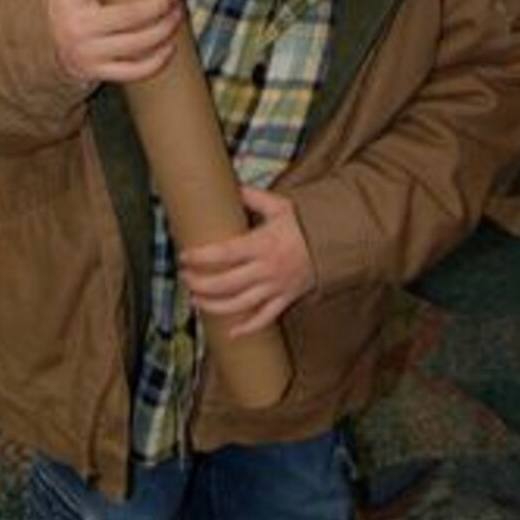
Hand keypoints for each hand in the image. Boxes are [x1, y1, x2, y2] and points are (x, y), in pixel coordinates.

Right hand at [47, 0, 183, 85]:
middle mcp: (80, 26)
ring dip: (163, 30)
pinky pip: (133, 71)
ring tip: (177, 16)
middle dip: (157, 5)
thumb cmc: (64, 7)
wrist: (44, 49)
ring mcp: (90, 52)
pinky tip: (169, 48)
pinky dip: (155, 62)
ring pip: (136, 44)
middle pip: (128, 15)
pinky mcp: (99, 71)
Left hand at [180, 184, 314, 334]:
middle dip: (200, 283)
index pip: (224, 254)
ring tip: (195, 301)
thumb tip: (230, 186)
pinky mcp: (286, 299)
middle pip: (226, 283)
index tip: (184, 256)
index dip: (201, 257)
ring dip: (214, 306)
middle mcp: (267, 269)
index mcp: (263, 244)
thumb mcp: (280, 206)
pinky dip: (247, 328)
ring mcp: (276, 287)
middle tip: (184, 279)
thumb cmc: (306, 224)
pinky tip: (230, 333)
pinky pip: (265, 319)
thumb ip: (253, 197)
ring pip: (240, 304)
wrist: (336, 244)